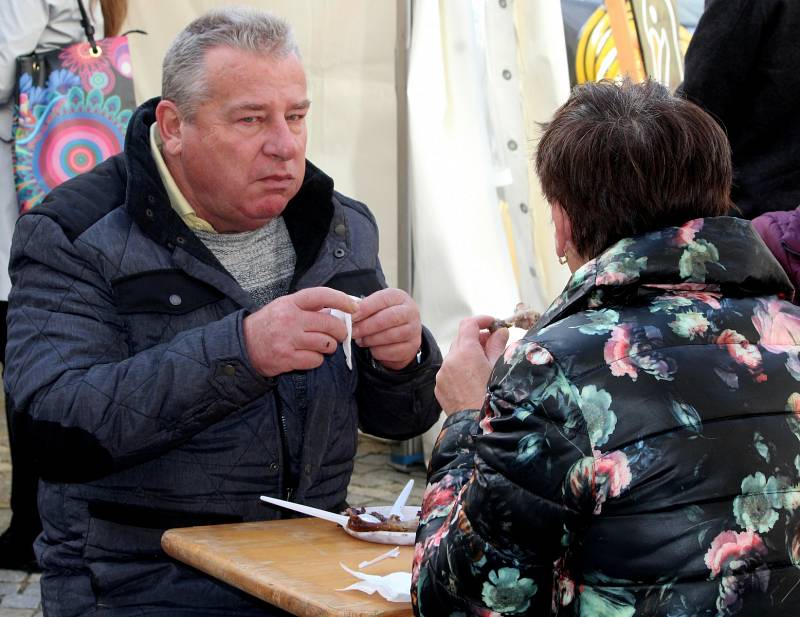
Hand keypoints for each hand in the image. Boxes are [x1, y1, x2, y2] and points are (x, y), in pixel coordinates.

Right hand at [243, 287, 358, 376]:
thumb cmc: (268, 324)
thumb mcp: (284, 307)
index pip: (322, 296)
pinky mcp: (287, 359)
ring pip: (326, 344)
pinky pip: (316, 360)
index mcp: (290, 303)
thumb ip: (308, 308)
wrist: (243, 346)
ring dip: (329, 346)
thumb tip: (337, 310)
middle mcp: (290, 319)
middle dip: (340, 331)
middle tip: (339, 334)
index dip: (342, 300)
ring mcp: (288, 340)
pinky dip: (317, 359)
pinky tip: (309, 356)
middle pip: (330, 324)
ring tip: (322, 346)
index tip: (354, 307)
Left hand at [351, 288, 421, 370]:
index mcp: (399, 297)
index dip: (365, 308)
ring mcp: (414, 330)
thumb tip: (348, 315)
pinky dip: (377, 351)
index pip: (382, 300)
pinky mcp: (412, 347)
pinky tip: (372, 348)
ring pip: (390, 336)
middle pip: (388, 318)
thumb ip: (363, 308)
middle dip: (367, 326)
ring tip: (361, 340)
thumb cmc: (384, 316)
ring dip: (371, 340)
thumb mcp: (376, 307)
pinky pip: (391, 351)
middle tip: (353, 332)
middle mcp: (411, 311)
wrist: (403, 333)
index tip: (351, 317)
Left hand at [435, 315, 508, 414]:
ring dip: (467, 354)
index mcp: (465, 352)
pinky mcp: (439, 387)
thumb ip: (498, 345)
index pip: (469, 324)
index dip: (482, 320)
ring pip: (454, 355)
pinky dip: (459, 369)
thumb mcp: (499, 368)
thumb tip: (501, 332)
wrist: (477, 426)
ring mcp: (442, 374)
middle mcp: (450, 360)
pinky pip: (448, 371)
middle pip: (461, 338)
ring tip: (483, 364)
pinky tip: (472, 379)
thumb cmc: (492, 399)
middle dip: (477, 337)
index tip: (492, 323)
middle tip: (493, 343)